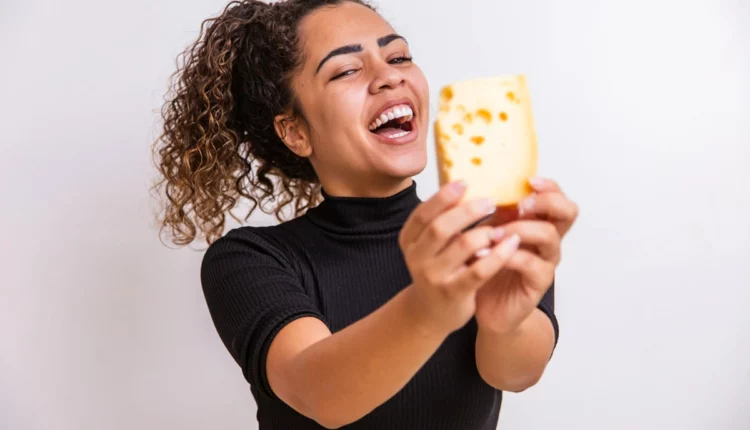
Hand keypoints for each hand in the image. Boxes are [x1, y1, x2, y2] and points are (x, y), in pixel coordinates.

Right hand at [399, 180, 521, 334]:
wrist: (431, 312)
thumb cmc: (438, 269)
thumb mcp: (430, 245)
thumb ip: (442, 220)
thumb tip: (466, 186)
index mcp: (409, 239)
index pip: (423, 213)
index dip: (444, 197)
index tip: (465, 183)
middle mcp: (417, 257)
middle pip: (441, 227)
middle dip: (468, 211)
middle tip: (490, 202)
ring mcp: (433, 276)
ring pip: (463, 246)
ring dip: (486, 232)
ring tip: (501, 227)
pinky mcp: (453, 293)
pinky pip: (480, 270)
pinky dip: (498, 255)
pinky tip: (512, 245)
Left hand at [474, 177, 578, 334]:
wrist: (485, 304)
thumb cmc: (487, 263)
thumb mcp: (487, 231)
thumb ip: (489, 211)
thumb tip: (469, 180)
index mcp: (537, 221)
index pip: (556, 195)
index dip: (548, 186)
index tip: (528, 180)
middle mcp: (547, 239)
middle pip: (568, 212)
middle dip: (547, 202)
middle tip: (521, 205)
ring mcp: (546, 260)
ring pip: (549, 236)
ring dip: (521, 228)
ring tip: (494, 232)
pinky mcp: (538, 282)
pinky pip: (531, 264)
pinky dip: (508, 256)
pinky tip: (486, 253)